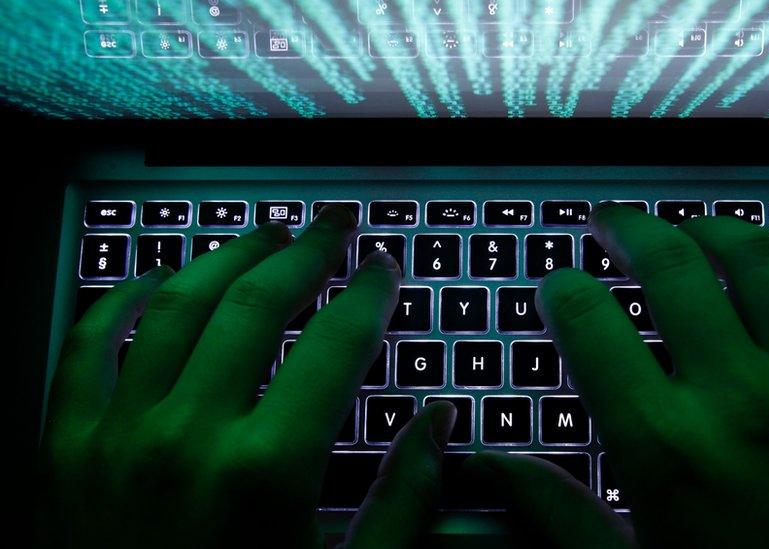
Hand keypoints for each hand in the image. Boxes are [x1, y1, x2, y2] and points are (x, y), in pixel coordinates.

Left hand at [37, 206, 455, 547]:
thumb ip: (403, 500)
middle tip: (333, 226)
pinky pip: (87, 344)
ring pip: (176, 304)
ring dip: (227, 256)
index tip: (382, 271)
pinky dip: (123, 298)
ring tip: (264, 234)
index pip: (336, 344)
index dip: (368, 295)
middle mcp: (189, 438)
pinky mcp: (64, 449)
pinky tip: (156, 277)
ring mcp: (117, 437)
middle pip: (258, 303)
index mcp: (267, 473)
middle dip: (306, 252)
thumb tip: (439, 423)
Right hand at [467, 204, 768, 546]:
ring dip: (712, 229)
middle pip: (668, 265)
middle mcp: (736, 397)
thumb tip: (492, 468)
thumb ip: (557, 513)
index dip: (563, 290)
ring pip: (756, 259)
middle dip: (628, 228)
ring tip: (691, 228)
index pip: (589, 322)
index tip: (560, 287)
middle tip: (613, 222)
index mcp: (664, 445)